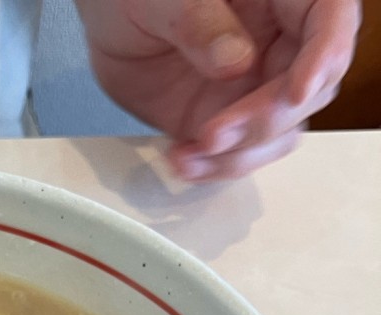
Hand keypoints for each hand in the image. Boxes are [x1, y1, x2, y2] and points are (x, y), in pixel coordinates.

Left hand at [75, 0, 360, 179]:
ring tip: (191, 150)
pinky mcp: (225, 121)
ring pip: (279, 133)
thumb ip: (201, 25)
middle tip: (213, 132)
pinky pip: (238, 154)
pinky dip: (213, 167)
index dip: (325, 56)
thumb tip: (236, 63)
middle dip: (264, 121)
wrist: (108, 23)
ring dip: (239, 154)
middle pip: (307, 91)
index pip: (330, 21)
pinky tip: (181, 159)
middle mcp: (279, 44)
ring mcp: (254, 88)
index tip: (297, 90)